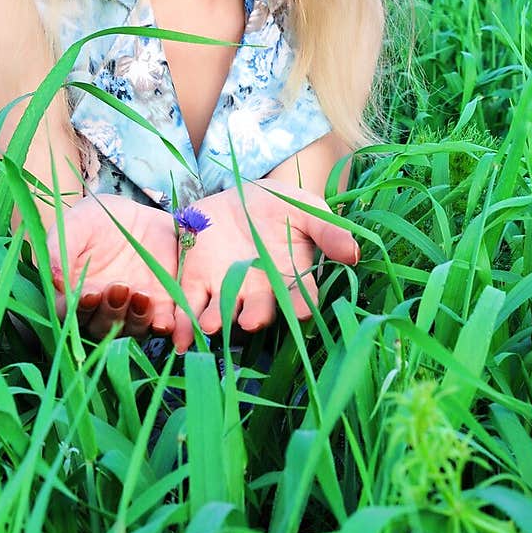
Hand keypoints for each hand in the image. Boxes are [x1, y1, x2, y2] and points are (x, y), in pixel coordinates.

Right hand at [46, 194, 178, 341]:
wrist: (136, 215)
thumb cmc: (96, 219)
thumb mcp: (75, 224)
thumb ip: (60, 249)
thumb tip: (55, 280)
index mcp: (75, 293)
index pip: (69, 313)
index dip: (78, 308)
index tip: (88, 293)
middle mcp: (102, 309)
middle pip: (101, 326)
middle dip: (109, 311)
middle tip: (118, 287)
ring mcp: (131, 310)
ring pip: (131, 329)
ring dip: (136, 319)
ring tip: (142, 295)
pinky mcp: (160, 307)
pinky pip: (161, 324)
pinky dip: (163, 326)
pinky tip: (165, 322)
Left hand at [172, 179, 358, 352]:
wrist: (235, 197)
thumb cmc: (279, 207)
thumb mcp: (305, 210)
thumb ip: (327, 231)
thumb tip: (354, 253)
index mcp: (290, 279)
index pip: (300, 298)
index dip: (302, 306)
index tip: (304, 312)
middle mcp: (260, 293)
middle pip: (259, 311)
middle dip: (256, 316)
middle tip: (251, 320)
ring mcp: (226, 292)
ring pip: (222, 314)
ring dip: (215, 322)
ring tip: (210, 324)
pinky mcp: (195, 285)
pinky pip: (189, 307)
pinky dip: (182, 324)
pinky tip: (177, 335)